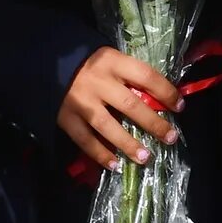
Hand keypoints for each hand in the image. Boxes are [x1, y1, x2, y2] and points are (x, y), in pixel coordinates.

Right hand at [59, 46, 181, 169]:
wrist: (42, 61)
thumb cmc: (83, 61)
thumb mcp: (107, 57)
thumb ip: (127, 74)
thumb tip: (157, 98)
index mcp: (110, 62)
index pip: (145, 76)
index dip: (165, 92)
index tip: (179, 106)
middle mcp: (96, 82)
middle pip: (130, 105)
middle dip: (153, 123)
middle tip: (170, 137)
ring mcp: (79, 101)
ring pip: (107, 126)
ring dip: (128, 144)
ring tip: (145, 157)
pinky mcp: (64, 116)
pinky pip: (84, 139)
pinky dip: (100, 153)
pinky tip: (114, 165)